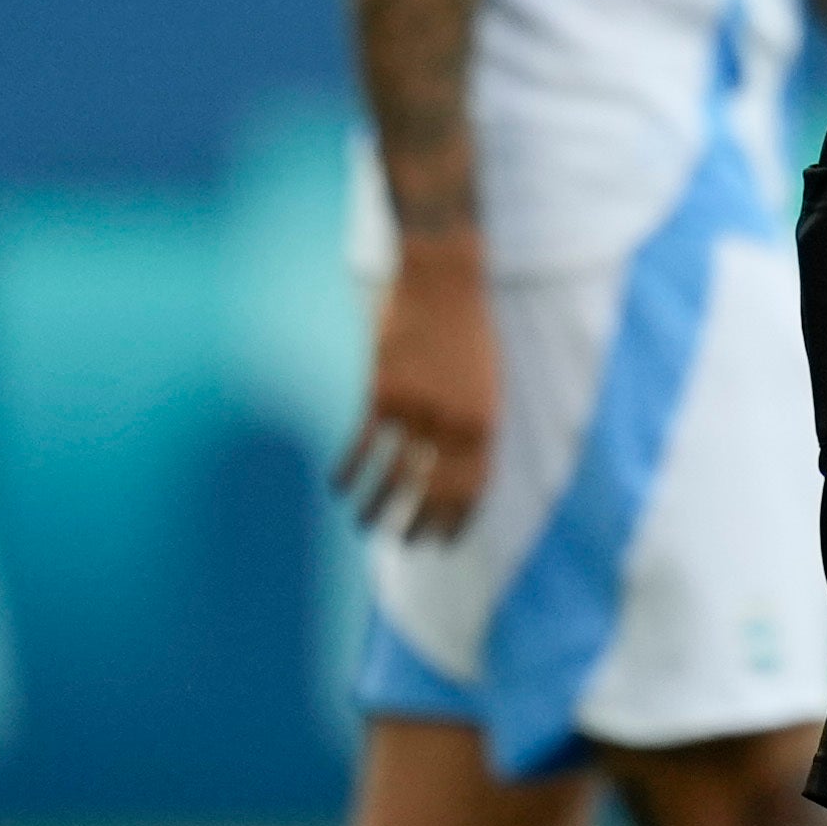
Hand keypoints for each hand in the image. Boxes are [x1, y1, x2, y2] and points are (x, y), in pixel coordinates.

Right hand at [339, 235, 501, 543]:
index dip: (455, 523)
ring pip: (393, 477)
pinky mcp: (382, 392)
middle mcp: (453, 424)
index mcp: (486, 424)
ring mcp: (417, 410)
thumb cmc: (468, 332)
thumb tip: (461, 476)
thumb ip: (476, 429)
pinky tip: (338, 487)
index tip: (440, 545)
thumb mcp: (488, 384)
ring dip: (376, 508)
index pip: (471, 491)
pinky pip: (362, 446)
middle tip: (401, 544)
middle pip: (432, 493)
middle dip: (415, 525)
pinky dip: (348, 471)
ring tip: (365, 527)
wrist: (444, 280)